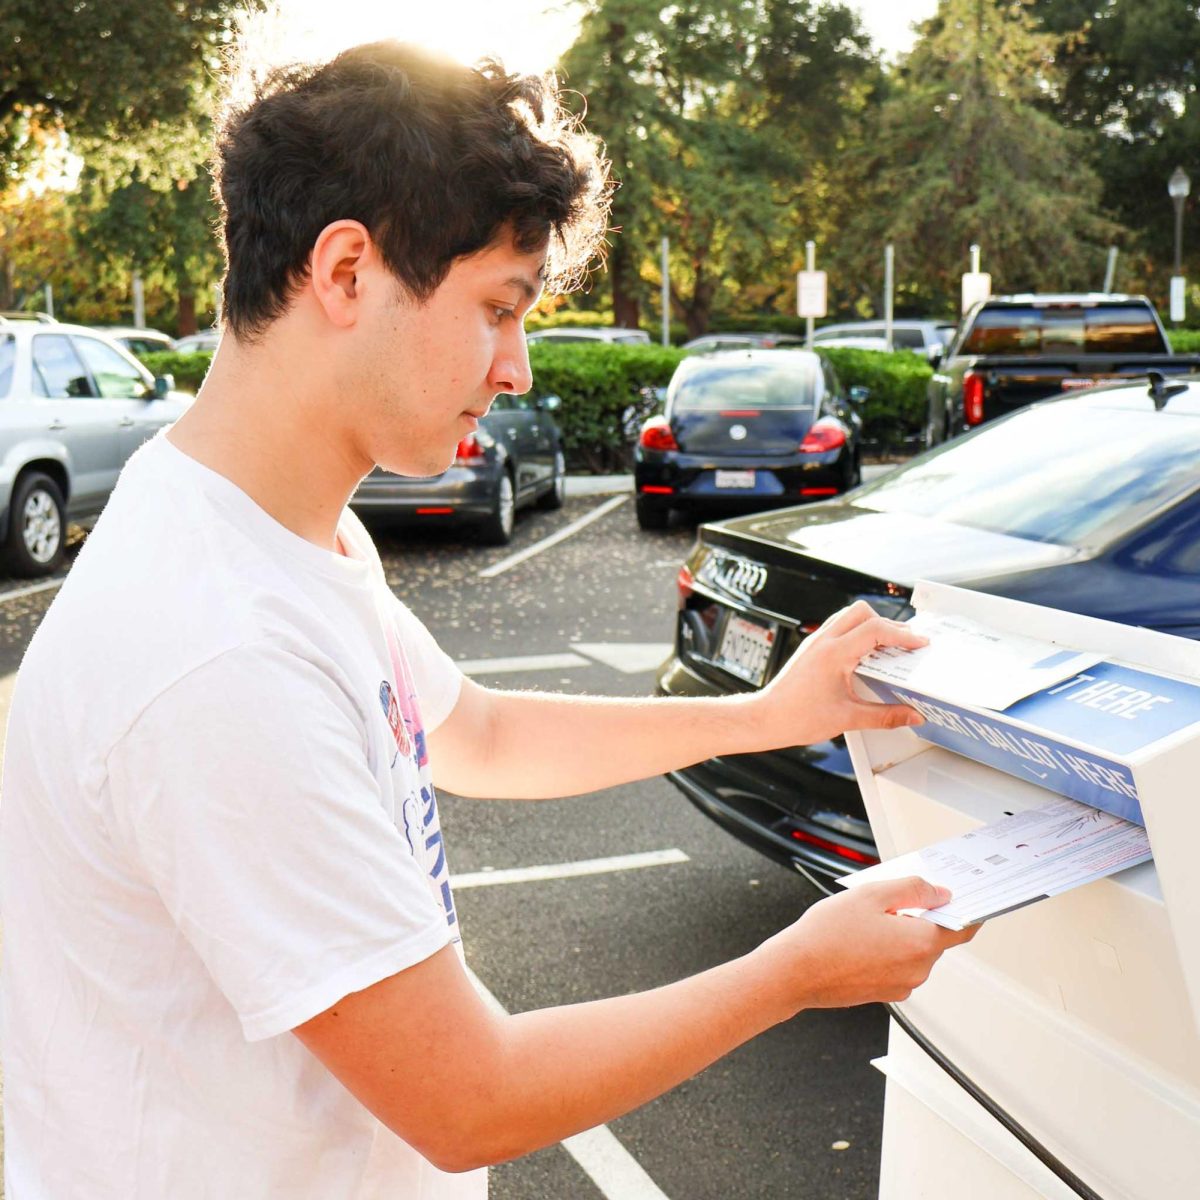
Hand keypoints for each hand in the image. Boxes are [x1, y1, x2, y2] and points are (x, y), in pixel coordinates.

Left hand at [745, 599, 927, 748]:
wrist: (766, 718)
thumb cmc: (796, 717)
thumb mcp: (848, 719)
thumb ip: (885, 716)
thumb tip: (912, 715)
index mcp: (834, 654)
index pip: (875, 630)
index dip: (903, 636)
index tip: (919, 644)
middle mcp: (823, 641)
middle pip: (862, 612)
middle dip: (888, 624)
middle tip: (906, 643)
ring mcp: (815, 642)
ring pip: (848, 616)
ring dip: (871, 625)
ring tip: (888, 647)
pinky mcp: (811, 648)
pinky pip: (838, 627)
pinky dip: (856, 632)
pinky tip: (864, 653)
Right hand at [760, 876, 978, 1010]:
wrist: (795, 972)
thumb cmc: (827, 934)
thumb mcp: (871, 894)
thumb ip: (913, 889)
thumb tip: (939, 893)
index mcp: (921, 943)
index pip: (962, 927)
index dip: (967, 910)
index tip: (966, 899)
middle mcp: (917, 970)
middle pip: (933, 936)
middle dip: (917, 917)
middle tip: (887, 901)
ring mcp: (902, 985)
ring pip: (913, 951)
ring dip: (899, 934)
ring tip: (863, 922)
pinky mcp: (885, 994)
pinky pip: (897, 966)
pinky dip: (886, 951)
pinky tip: (858, 940)